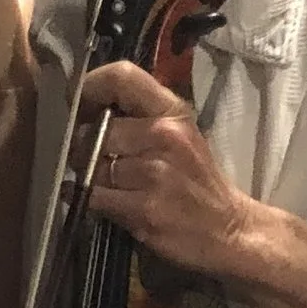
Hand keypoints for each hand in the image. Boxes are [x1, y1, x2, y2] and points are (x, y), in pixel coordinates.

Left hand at [81, 59, 254, 279]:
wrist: (229, 230)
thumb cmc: (199, 182)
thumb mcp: (181, 135)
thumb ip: (140, 117)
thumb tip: (87, 111)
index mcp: (174, 111)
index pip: (122, 77)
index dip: (90, 86)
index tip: (77, 103)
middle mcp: (165, 135)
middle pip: (96, 130)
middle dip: (82, 146)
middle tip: (88, 159)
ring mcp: (155, 172)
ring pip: (90, 166)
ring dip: (87, 177)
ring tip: (106, 184)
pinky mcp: (145, 208)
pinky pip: (93, 196)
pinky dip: (86, 199)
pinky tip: (99, 201)